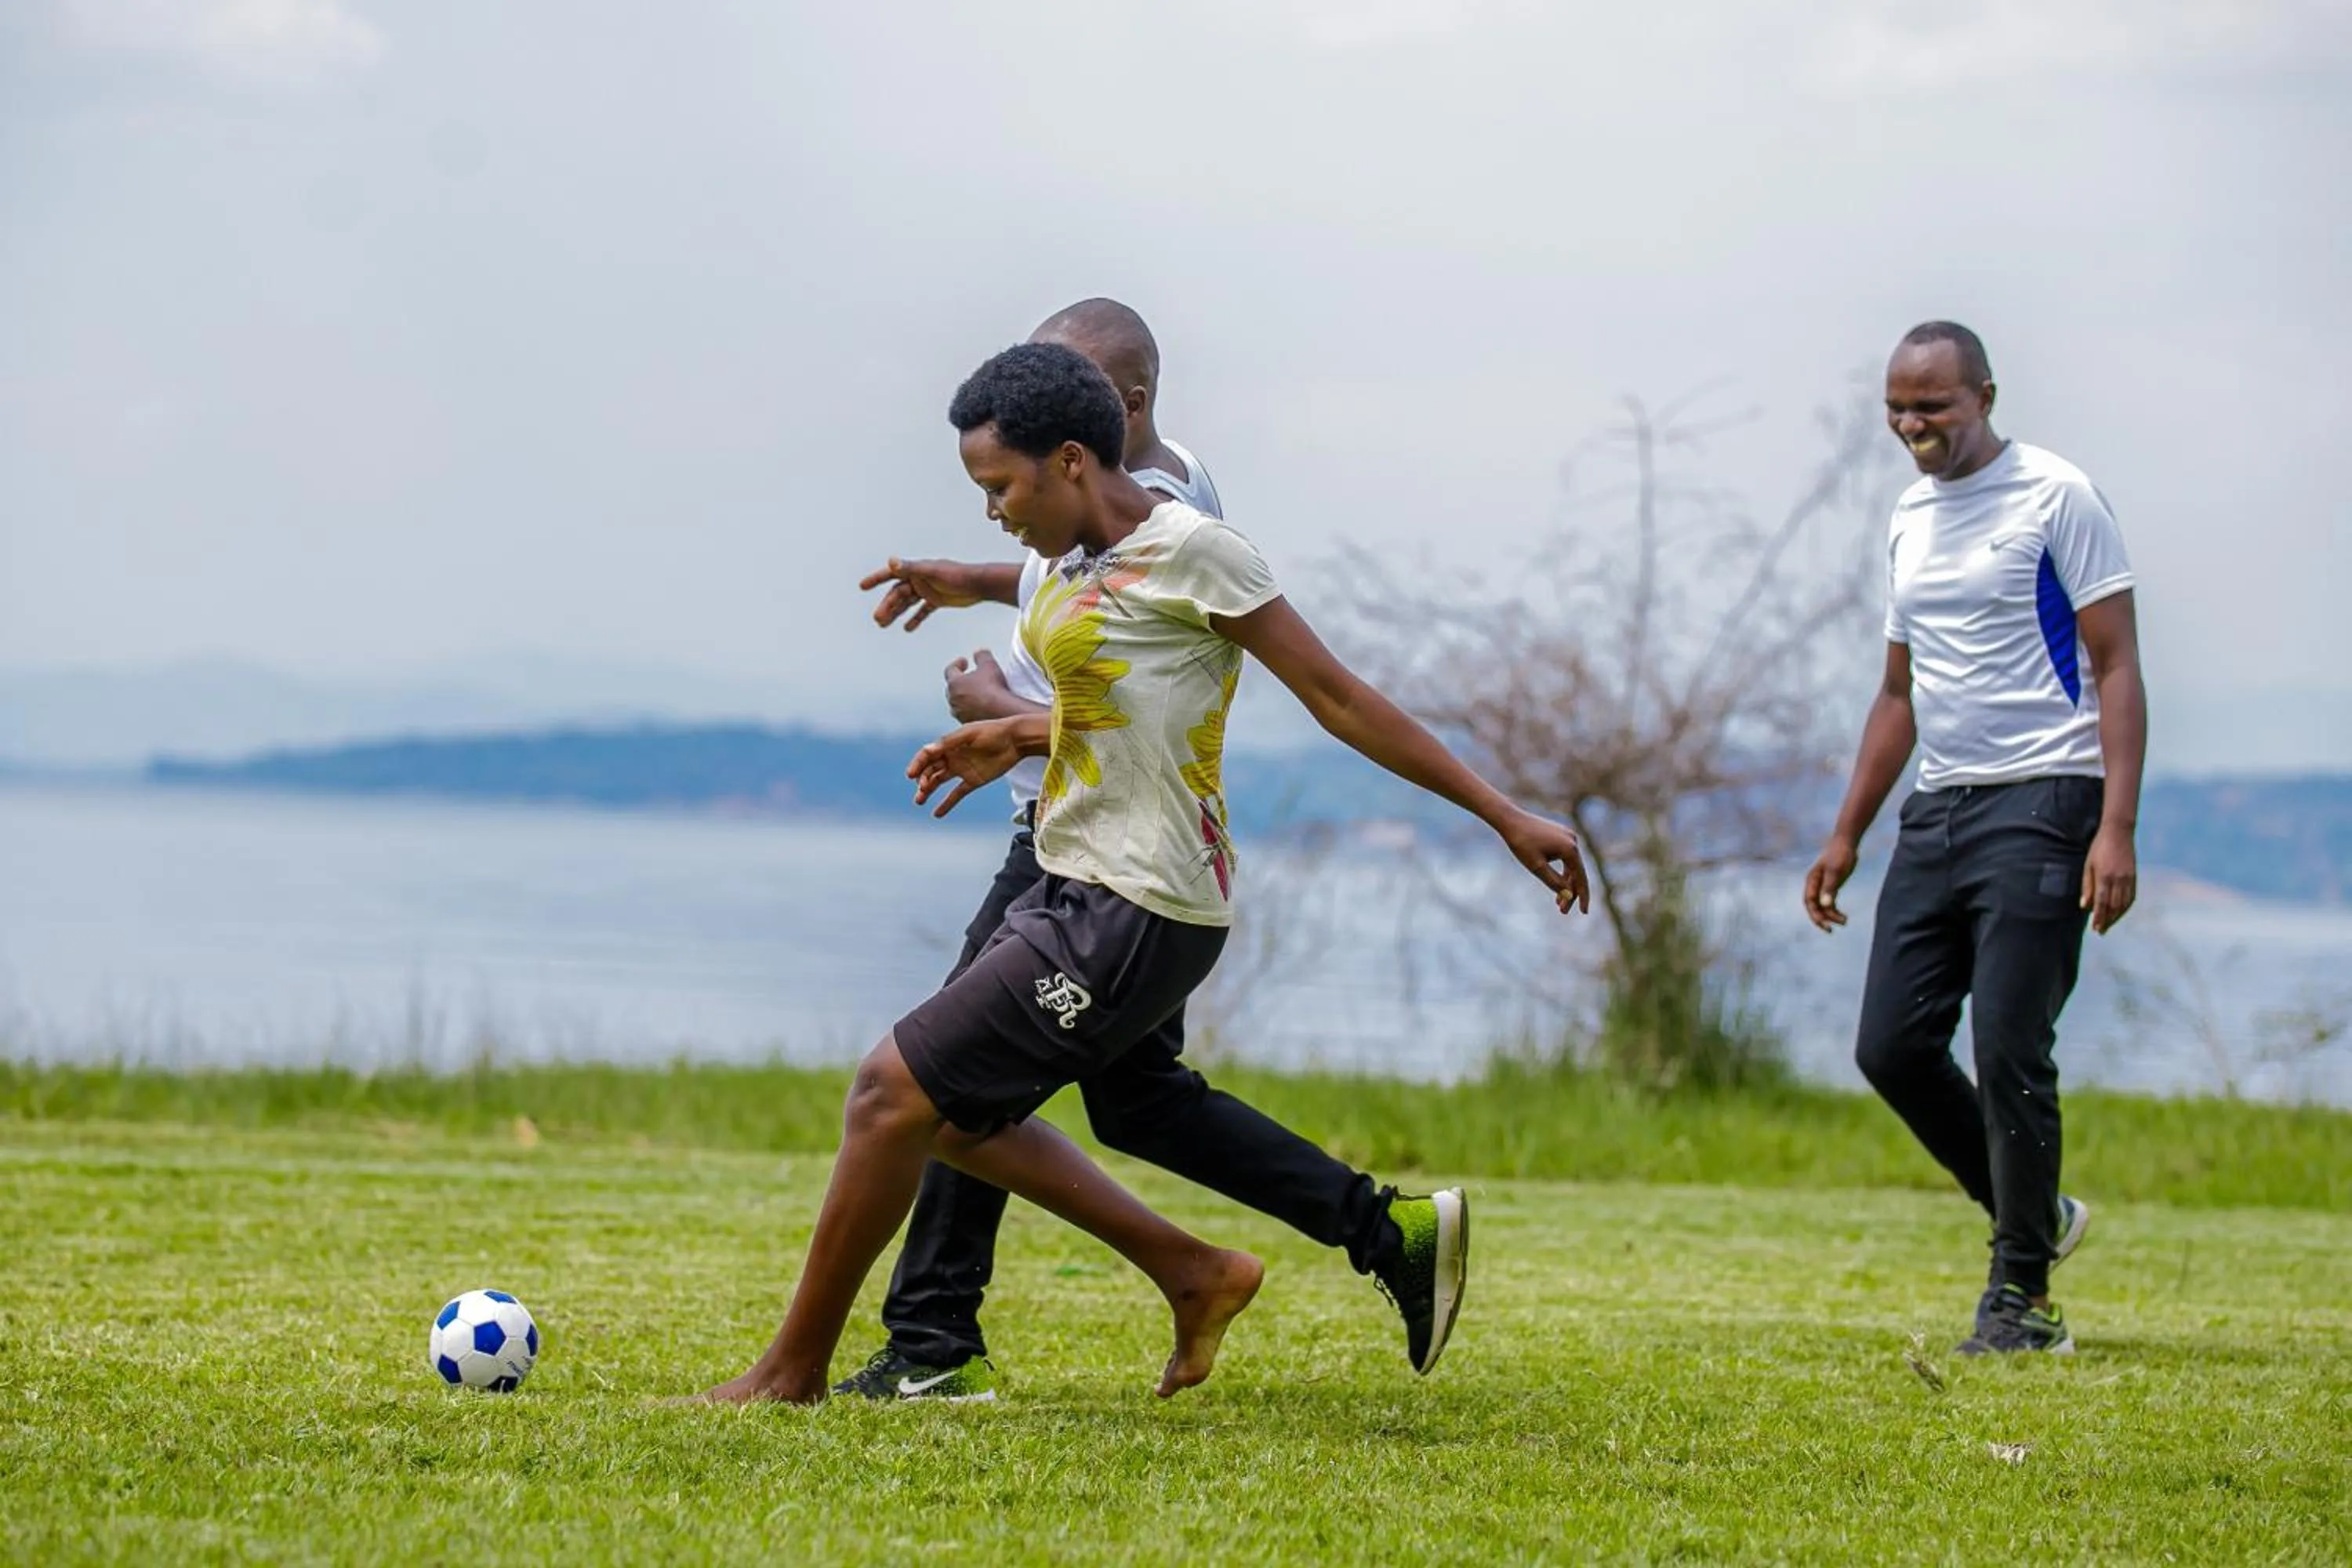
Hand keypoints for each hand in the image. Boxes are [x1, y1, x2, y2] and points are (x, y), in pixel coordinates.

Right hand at [859, 558, 985, 631]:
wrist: (980, 584)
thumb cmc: (958, 575)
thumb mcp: (931, 572)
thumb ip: (910, 568)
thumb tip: (891, 561)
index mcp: (917, 570)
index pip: (892, 574)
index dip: (876, 579)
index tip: (863, 586)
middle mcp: (920, 579)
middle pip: (898, 593)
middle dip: (887, 605)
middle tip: (877, 619)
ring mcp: (928, 590)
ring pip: (908, 603)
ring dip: (896, 613)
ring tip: (884, 625)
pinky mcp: (938, 600)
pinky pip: (923, 610)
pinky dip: (915, 619)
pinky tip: (907, 628)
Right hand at [907, 719, 1026, 818]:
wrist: (1016, 740)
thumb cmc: (992, 732)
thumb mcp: (969, 735)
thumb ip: (949, 742)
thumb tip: (928, 749)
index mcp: (949, 744)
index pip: (927, 755)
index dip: (917, 764)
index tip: (910, 775)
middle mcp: (952, 757)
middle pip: (931, 770)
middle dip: (922, 780)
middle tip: (920, 790)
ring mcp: (962, 770)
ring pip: (939, 782)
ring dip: (928, 791)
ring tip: (919, 801)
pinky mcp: (973, 781)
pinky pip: (956, 794)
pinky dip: (946, 804)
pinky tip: (936, 814)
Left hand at [943, 649, 1013, 723]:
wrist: (1001, 713)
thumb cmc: (992, 689)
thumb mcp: (989, 664)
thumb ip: (982, 655)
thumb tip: (979, 652)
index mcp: (954, 683)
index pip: (950, 670)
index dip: (957, 664)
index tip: (964, 662)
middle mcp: (953, 700)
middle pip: (953, 688)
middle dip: (961, 682)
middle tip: (970, 678)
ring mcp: (960, 714)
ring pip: (959, 703)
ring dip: (966, 698)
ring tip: (978, 694)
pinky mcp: (969, 725)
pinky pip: (968, 715)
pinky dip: (973, 709)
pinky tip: (984, 707)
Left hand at [1500, 810, 1589, 913]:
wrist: (1511, 820)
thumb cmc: (1521, 843)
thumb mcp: (1537, 867)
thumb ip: (1554, 882)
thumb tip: (1569, 895)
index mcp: (1570, 848)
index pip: (1580, 877)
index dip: (1582, 896)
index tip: (1583, 912)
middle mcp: (1573, 841)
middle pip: (1576, 873)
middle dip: (1570, 893)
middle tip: (1562, 911)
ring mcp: (1568, 836)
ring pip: (1571, 866)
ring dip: (1566, 884)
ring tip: (1558, 903)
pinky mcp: (1562, 835)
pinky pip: (1566, 858)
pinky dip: (1562, 872)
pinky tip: (1557, 885)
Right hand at [1804, 835, 1857, 931]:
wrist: (1846, 842)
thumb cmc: (1840, 854)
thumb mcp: (1835, 871)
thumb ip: (1829, 888)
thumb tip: (1825, 906)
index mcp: (1812, 881)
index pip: (1810, 902)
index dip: (1815, 915)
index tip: (1826, 925)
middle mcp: (1815, 885)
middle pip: (1814, 906)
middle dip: (1821, 919)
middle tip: (1831, 930)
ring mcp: (1822, 886)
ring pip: (1822, 906)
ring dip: (1831, 915)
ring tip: (1844, 921)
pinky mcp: (1831, 886)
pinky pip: (1830, 902)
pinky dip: (1834, 910)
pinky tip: (1843, 916)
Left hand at [2082, 822, 2136, 933]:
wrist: (2119, 833)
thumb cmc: (2098, 848)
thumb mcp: (2088, 865)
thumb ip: (2087, 886)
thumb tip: (2085, 907)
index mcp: (2104, 877)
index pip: (2102, 903)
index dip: (2099, 918)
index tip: (2096, 928)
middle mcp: (2118, 880)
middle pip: (2114, 907)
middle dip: (2108, 920)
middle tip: (2101, 931)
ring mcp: (2128, 879)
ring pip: (2124, 904)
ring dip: (2117, 917)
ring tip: (2109, 925)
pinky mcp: (2134, 877)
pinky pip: (2131, 897)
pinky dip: (2126, 907)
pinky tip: (2120, 912)